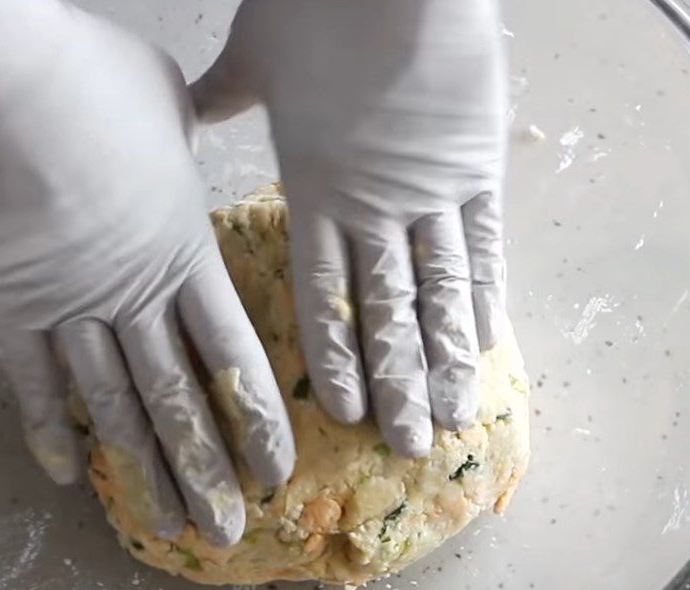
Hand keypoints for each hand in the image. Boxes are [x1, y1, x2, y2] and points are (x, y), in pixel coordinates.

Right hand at [0, 0, 294, 545]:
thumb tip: (200, 123)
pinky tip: (70, 477)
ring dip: (142, 474)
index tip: (275, 473)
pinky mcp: (10, 306)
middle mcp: (136, 300)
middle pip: (179, 404)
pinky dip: (50, 429)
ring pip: (115, 409)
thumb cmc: (95, 80)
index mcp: (186, 259)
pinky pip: (35, 382)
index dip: (258, 423)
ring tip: (166, 528)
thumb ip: (194, 135)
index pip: (234, 360)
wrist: (0, 72)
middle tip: (228, 533)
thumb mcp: (171, 108)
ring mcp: (70, 310)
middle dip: (206, 473)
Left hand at [192, 0, 508, 456]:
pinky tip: (490, 342)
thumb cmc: (317, 5)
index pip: (324, 296)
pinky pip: (484, 244)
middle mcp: (373, 209)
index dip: (338, 359)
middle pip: (387, 313)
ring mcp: (431, 193)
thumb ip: (230, 93)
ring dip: (448, 359)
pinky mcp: (478, 168)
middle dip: (399, 383)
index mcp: (314, 191)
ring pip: (441, 292)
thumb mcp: (258, 54)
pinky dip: (487, 295)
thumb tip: (199, 106)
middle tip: (408, 445)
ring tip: (454, 416)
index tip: (349, 413)